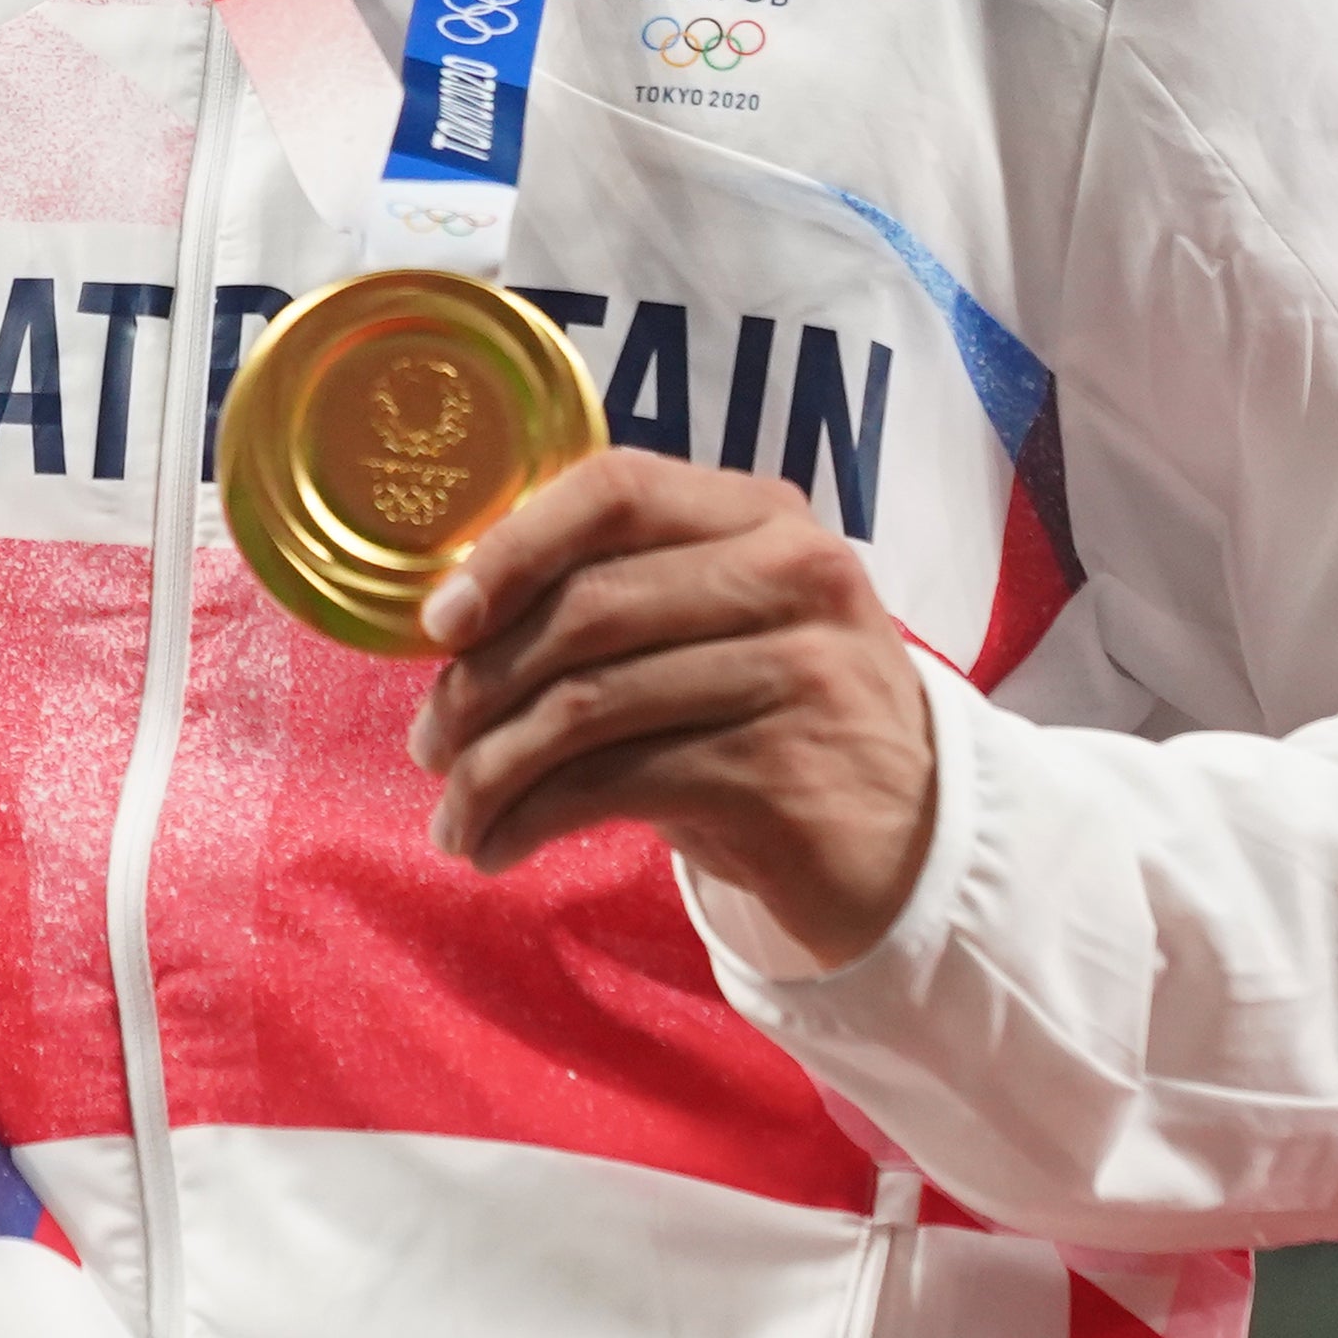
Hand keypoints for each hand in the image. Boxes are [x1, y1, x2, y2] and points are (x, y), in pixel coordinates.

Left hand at [405, 452, 941, 965]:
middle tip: (427, 744)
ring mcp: (796, 672)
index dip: (511, 548)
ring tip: (454, 817)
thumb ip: (616, 597)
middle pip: (588, 610)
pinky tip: (500, 847)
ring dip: (491, 770)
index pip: (614, 490)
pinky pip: (613, 785)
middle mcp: (792, 575)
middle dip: (479, 684)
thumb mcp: (713, 631)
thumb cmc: (775, 720)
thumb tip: (451, 624)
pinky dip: (532, 819)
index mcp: (762, 514)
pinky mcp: (782, 772)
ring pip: (587, 707)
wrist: (910, 839)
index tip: (438, 621)